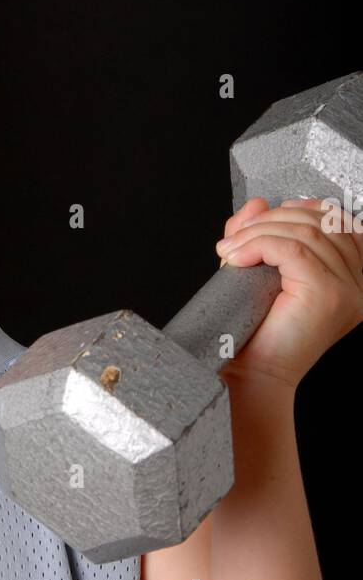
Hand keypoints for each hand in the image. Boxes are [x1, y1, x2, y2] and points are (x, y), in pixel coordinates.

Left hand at [215, 195, 362, 389]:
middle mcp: (357, 283)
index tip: (258, 222)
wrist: (253, 376)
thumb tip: (256, 203)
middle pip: (320, 221)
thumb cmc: (255, 333)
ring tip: (230, 250)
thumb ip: (257, 234)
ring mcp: (348, 288)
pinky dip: (258, 244)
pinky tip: (236, 258)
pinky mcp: (327, 293)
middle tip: (234, 239)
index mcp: (349, 277)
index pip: (335, 220)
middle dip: (270, 219)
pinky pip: (293, 249)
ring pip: (304, 232)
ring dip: (258, 232)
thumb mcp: (255, 270)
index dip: (296, 209)